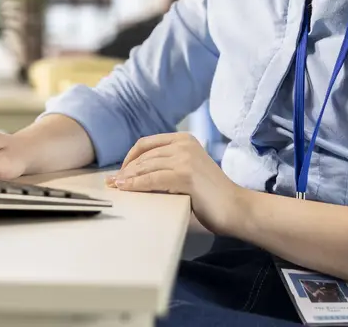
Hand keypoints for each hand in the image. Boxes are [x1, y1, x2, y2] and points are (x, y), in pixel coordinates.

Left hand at [107, 133, 243, 234]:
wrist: (236, 208)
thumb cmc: (211, 196)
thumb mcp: (187, 171)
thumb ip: (167, 166)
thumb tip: (132, 173)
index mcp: (184, 139)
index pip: (147, 144)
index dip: (129, 157)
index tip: (120, 172)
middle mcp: (184, 144)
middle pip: (144, 155)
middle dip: (125, 169)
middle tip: (111, 182)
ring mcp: (185, 158)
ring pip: (146, 166)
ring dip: (127, 178)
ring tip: (115, 187)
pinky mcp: (185, 175)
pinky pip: (152, 179)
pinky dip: (135, 185)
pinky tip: (125, 189)